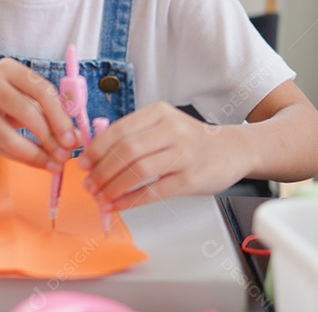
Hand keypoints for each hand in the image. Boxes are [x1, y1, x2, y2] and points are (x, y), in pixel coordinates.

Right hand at [0, 58, 78, 170]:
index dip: (60, 117)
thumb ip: (48, 113)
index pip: (42, 91)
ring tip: (53, 164)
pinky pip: (0, 148)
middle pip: (28, 112)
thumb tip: (76, 136)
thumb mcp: (22, 97)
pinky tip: (36, 162)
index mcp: (9, 68)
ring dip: (37, 155)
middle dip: (50, 138)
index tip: (72, 138)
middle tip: (65, 155)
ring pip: (12, 137)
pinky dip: (22, 159)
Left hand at [78, 102, 253, 208]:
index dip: (97, 149)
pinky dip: (131, 200)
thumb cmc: (192, 140)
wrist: (233, 150)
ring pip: (138, 171)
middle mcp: (172, 130)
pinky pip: (154, 191)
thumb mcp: (164, 125)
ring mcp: (184, 154)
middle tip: (89, 184)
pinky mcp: (191, 179)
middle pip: (126, 150)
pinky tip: (118, 205)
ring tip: (100, 197)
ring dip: (113, 187)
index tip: (84, 164)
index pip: (119, 130)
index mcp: (159, 113)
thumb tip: (95, 155)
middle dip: (102, 171)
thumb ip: (135, 135)